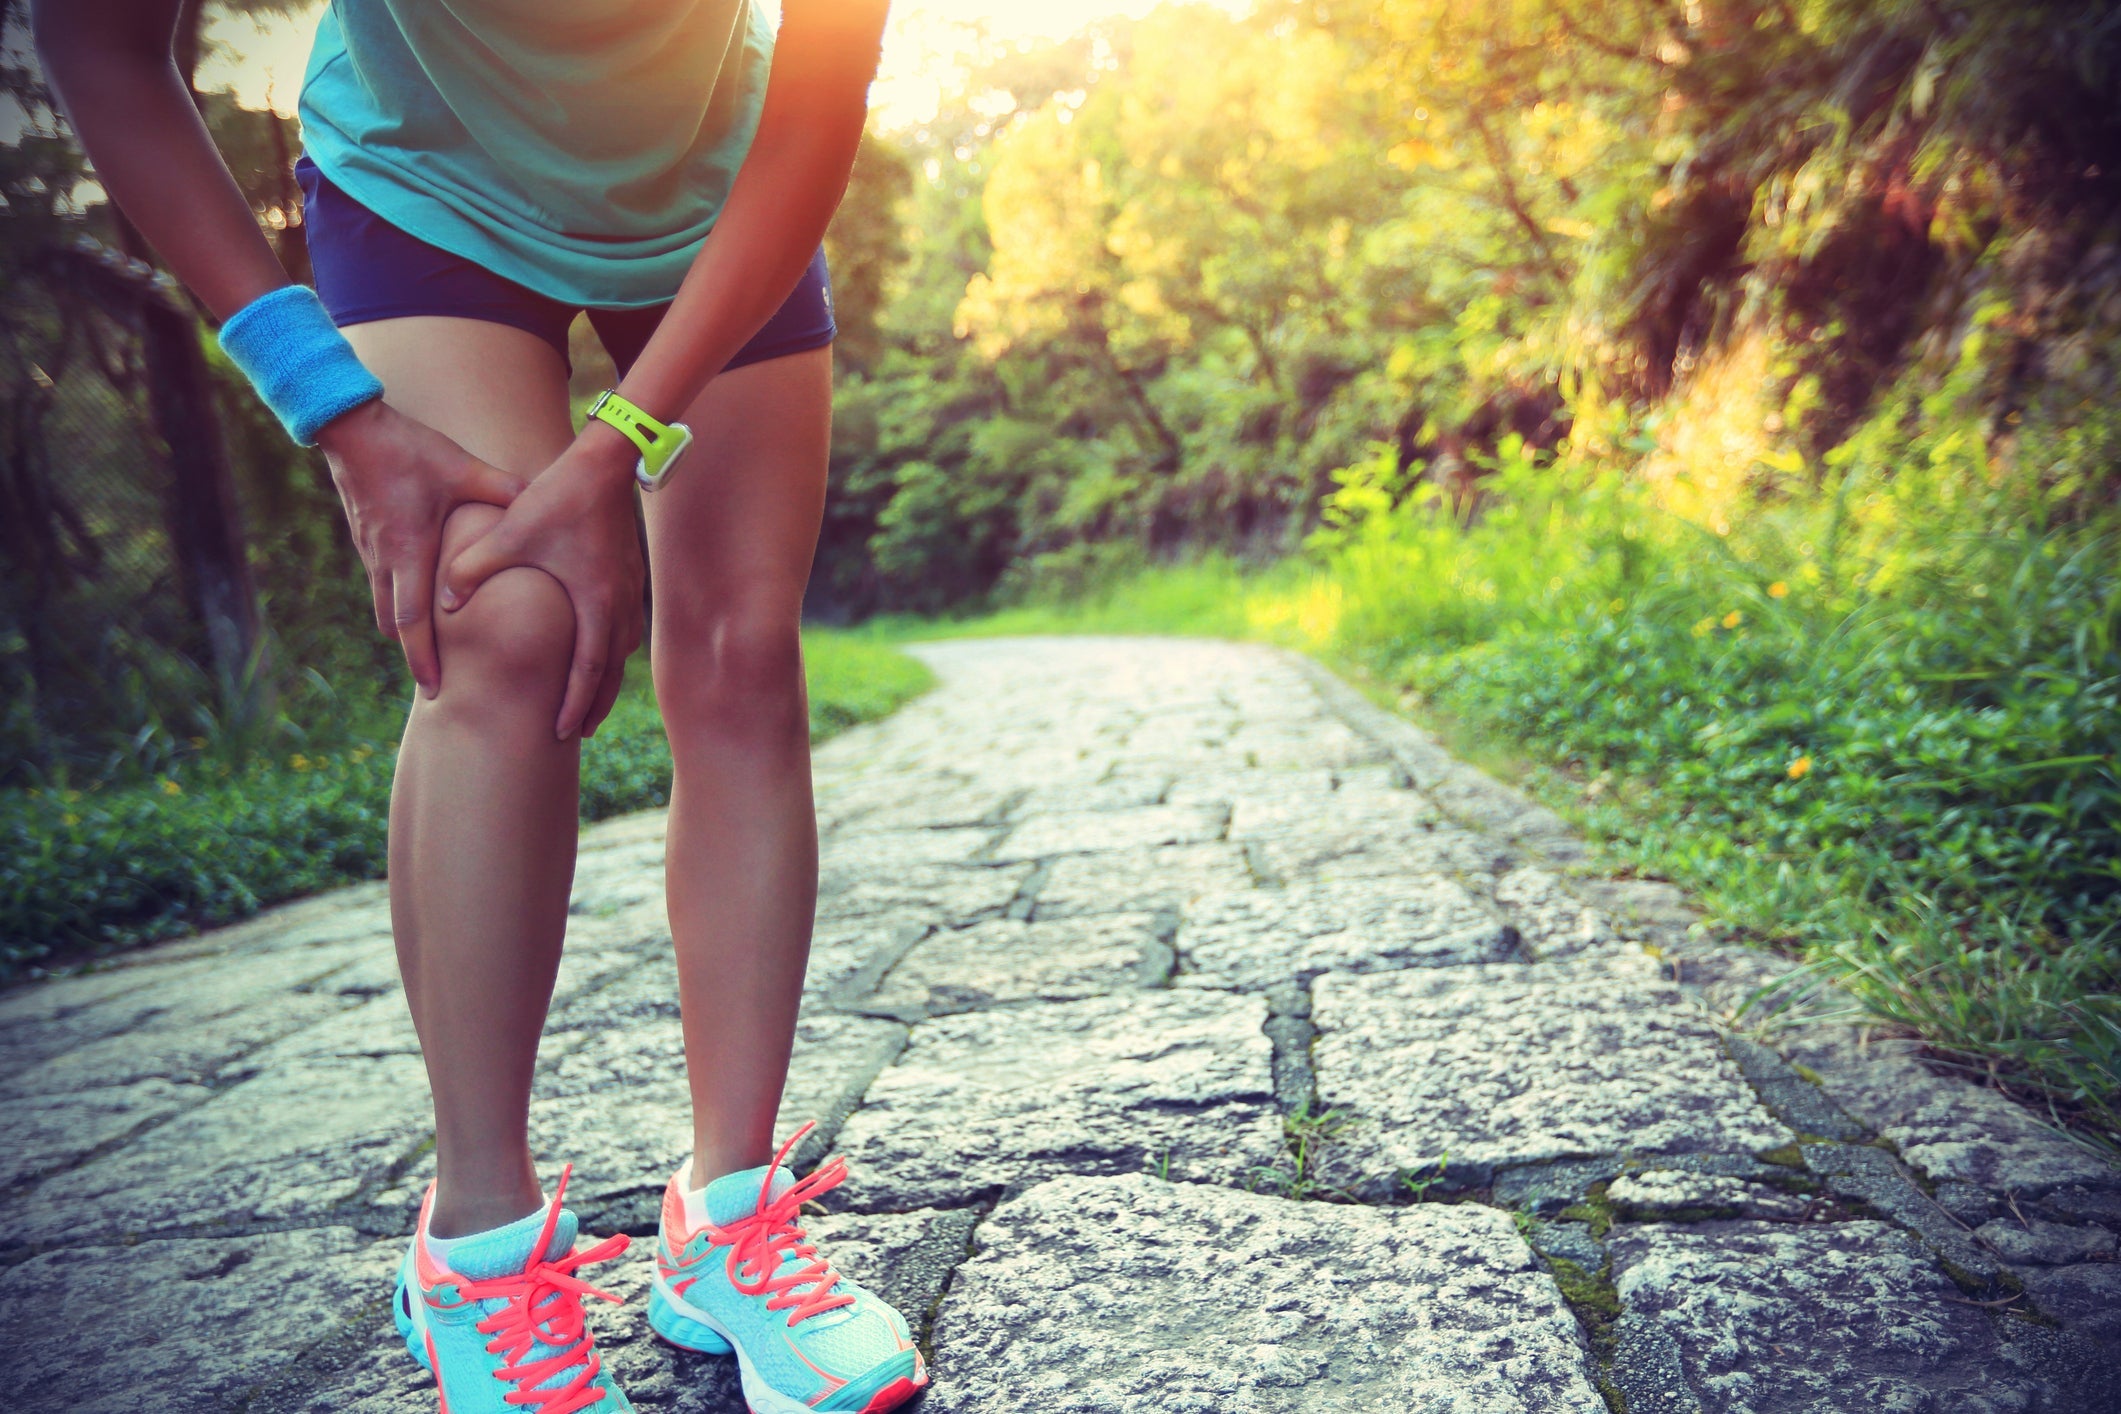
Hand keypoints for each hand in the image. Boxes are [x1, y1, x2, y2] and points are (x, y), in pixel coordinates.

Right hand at [314, 399, 525, 697]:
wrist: (349, 427)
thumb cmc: (408, 449)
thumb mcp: (462, 470)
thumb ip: (503, 489)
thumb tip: (542, 502)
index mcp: (410, 552)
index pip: (413, 622)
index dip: (423, 658)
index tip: (433, 690)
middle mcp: (386, 560)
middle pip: (395, 624)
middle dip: (414, 656)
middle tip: (433, 685)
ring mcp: (371, 550)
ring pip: (385, 604)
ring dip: (404, 628)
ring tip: (426, 651)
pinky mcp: (365, 537)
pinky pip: (381, 581)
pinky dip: (396, 600)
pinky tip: (416, 602)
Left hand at [439, 425, 645, 739]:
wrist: (605, 461)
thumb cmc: (558, 497)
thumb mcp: (508, 534)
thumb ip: (471, 569)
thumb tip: (441, 602)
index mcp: (594, 601)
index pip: (587, 669)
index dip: (575, 704)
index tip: (564, 731)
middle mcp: (619, 602)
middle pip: (612, 671)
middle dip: (596, 704)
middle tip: (580, 732)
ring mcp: (630, 588)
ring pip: (623, 650)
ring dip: (607, 678)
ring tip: (590, 699)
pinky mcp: (630, 573)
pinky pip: (626, 625)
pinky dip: (614, 648)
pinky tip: (602, 650)